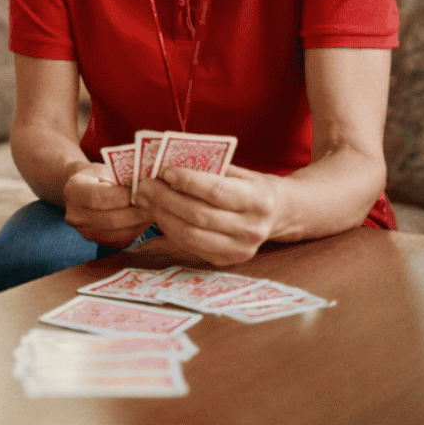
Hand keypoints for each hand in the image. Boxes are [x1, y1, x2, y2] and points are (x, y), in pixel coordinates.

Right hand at [62, 164, 152, 247]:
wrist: (84, 189)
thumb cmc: (99, 175)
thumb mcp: (107, 169)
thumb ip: (123, 179)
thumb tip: (148, 187)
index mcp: (73, 190)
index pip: (99, 197)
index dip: (123, 196)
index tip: (142, 189)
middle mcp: (74, 215)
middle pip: (111, 220)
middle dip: (136, 212)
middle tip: (155, 204)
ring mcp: (85, 232)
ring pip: (120, 233)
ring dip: (140, 223)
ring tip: (153, 211)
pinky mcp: (98, 242)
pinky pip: (123, 240)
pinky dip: (137, 230)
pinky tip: (144, 219)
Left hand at [134, 164, 281, 264]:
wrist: (278, 213)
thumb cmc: (249, 186)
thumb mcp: (237, 171)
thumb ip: (207, 169)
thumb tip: (165, 164)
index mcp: (258, 200)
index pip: (216, 192)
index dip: (187, 181)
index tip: (164, 171)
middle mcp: (252, 229)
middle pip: (199, 216)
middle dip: (165, 199)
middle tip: (144, 185)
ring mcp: (241, 249)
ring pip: (191, 235)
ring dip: (162, 216)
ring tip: (146, 200)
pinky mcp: (228, 261)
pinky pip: (191, 247)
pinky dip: (170, 230)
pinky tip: (159, 214)